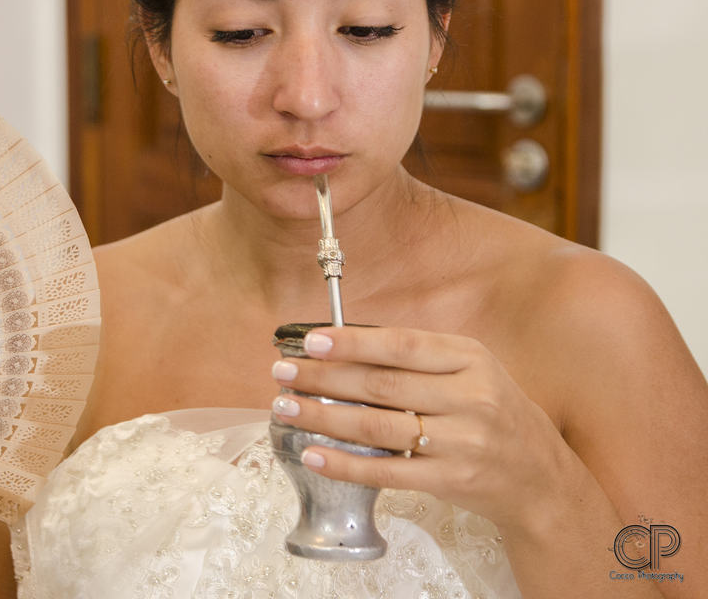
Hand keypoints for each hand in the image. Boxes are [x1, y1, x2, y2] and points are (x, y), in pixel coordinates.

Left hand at [270, 324, 573, 533]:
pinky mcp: (451, 481)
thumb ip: (417, 357)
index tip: (310, 341)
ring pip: (378, 428)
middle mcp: (470, 398)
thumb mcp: (470, 371)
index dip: (352, 343)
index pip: (402, 346)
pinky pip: (387, 472)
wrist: (539, 476)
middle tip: (282, 372)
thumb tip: (344, 342)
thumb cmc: (492, 413)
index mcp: (471, 360)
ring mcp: (462, 443)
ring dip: (324, 417)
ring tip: (286, 408)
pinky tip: (314, 454)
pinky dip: (345, 464)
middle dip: (324, 378)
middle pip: (382, 386)